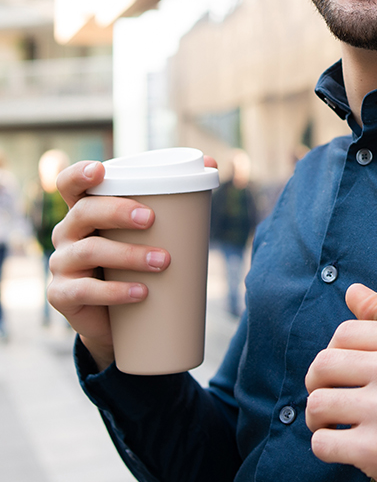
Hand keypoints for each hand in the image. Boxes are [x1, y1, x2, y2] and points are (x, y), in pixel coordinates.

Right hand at [47, 160, 169, 370]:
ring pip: (89, 251)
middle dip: (117, 212)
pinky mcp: (62, 295)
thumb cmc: (134, 262)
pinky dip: (115, 292)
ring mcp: (61, 264)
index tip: (100, 170)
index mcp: (85, 211)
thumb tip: (211, 162)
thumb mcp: (147, 231)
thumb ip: (174, 197)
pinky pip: (85, 291)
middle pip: (83, 212)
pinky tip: (140, 292)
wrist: (116, 319)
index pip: (70, 184)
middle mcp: (67, 233)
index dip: (78, 174)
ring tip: (163, 261)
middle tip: (150, 219)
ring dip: (128, 254)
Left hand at [305, 284, 376, 481]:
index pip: (344, 332)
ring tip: (329, 422)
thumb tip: (351, 290)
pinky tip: (340, 444)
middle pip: (324, 364)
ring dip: (316, 417)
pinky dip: (324, 445)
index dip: (334, 351)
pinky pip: (322, 443)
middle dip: (316, 382)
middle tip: (326, 394)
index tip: (341, 369)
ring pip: (317, 404)